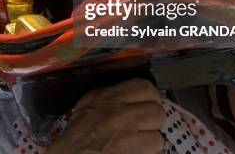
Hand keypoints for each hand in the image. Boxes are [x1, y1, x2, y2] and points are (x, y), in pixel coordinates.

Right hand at [47, 78, 165, 153]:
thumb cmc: (77, 134)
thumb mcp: (87, 104)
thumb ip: (109, 96)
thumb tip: (132, 94)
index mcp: (108, 97)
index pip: (144, 87)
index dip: (151, 97)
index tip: (149, 103)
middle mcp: (119, 113)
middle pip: (157, 112)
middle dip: (153, 120)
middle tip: (145, 125)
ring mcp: (126, 136)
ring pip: (157, 135)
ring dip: (150, 140)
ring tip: (138, 141)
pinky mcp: (131, 153)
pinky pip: (152, 150)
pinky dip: (146, 152)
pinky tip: (134, 150)